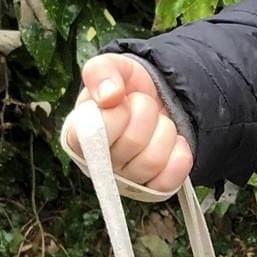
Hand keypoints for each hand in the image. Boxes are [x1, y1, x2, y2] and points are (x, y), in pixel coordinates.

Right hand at [63, 53, 193, 195]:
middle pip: (132, 143)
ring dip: (163, 131)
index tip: (120, 99)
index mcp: (78, 137)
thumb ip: (101, 71)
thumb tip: (109, 94)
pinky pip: (170, 180)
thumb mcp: (111, 67)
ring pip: (153, 161)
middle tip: (141, 106)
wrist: (154, 97)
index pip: (97, 134)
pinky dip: (178, 154)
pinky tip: (172, 141)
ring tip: (155, 123)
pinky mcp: (152, 188)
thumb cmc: (124, 88)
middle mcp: (98, 165)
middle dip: (145, 113)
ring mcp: (126, 180)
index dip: (118, 111)